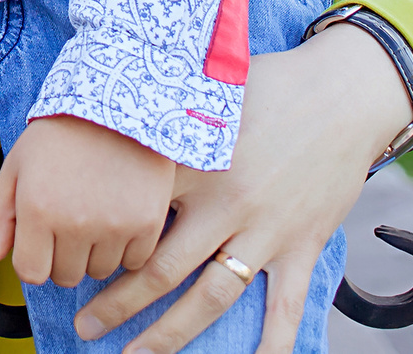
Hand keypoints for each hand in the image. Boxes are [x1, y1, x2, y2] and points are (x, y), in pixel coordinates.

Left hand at [0, 115, 175, 288]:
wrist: (116, 105)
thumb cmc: (62, 132)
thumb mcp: (16, 164)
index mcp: (38, 210)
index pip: (31, 272)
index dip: (33, 259)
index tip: (41, 242)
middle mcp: (75, 223)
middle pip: (66, 276)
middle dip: (62, 256)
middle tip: (69, 221)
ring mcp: (114, 226)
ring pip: (99, 270)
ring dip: (94, 252)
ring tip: (95, 214)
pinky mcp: (146, 223)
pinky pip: (134, 261)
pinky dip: (127, 247)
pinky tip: (120, 216)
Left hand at [71, 23, 411, 353]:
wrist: (343, 93)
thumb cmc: (271, 85)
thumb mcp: (207, 93)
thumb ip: (164, 116)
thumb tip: (109, 117)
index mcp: (195, 164)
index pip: (133, 214)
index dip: (99, 241)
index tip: (69, 257)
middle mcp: (226, 205)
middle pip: (162, 270)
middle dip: (117, 304)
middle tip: (84, 324)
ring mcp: (266, 231)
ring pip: (211, 297)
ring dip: (169, 334)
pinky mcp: (301, 246)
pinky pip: (284, 308)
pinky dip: (270, 345)